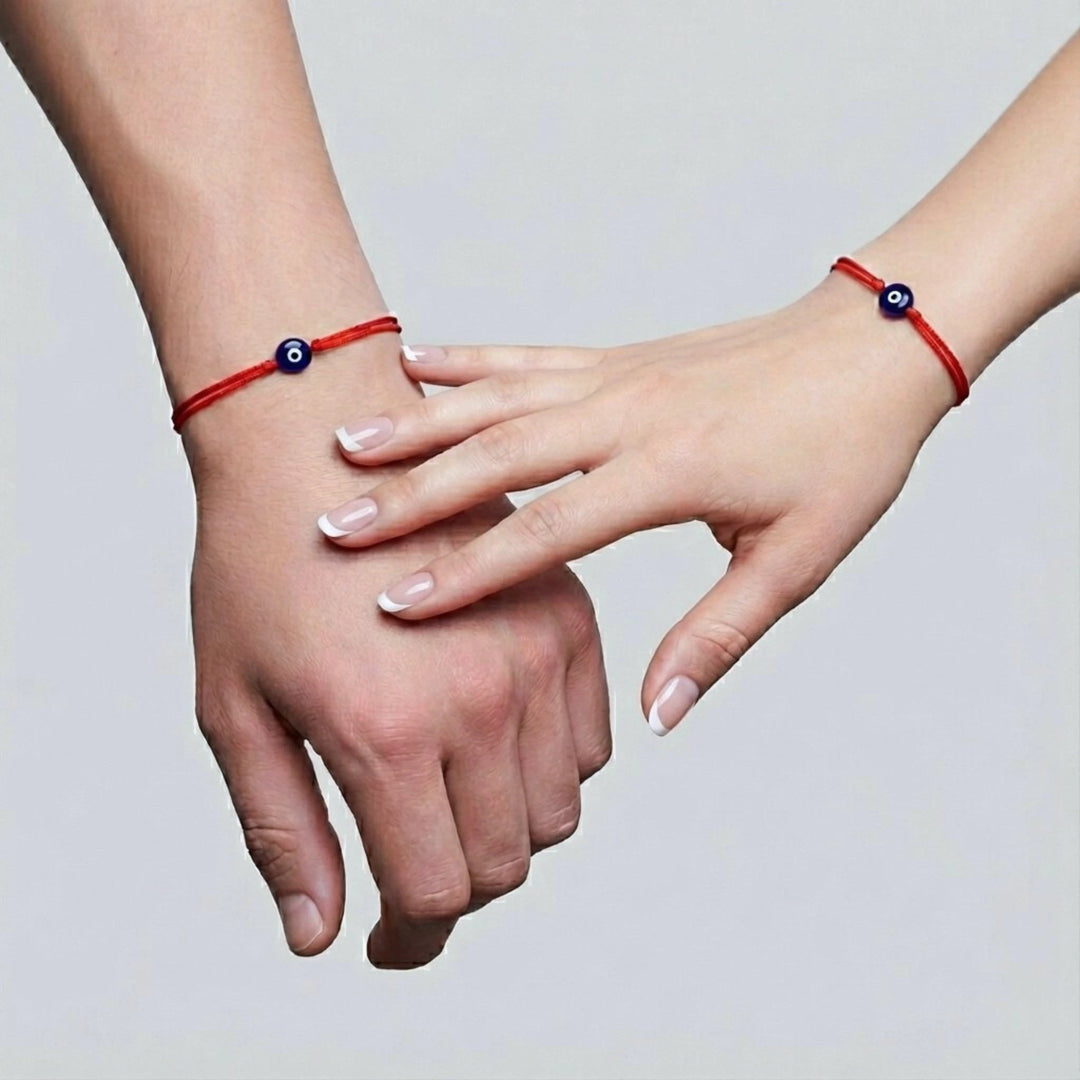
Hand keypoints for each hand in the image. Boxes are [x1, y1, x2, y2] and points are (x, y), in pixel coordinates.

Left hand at [186, 341, 609, 967]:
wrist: (311, 445)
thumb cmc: (259, 569)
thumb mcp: (237, 709)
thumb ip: (285, 833)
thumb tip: (320, 934)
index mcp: (387, 734)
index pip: (435, 893)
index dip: (409, 937)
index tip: (388, 938)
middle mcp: (479, 701)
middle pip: (504, 863)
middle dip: (454, 884)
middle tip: (410, 862)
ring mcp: (534, 653)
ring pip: (555, 811)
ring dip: (505, 828)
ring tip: (449, 799)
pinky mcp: (566, 618)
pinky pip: (589, 742)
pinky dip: (550, 766)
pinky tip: (495, 742)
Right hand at [318, 275, 955, 733]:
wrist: (874, 346)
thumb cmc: (847, 452)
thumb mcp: (799, 558)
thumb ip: (719, 637)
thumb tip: (656, 716)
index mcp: (671, 470)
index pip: (552, 529)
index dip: (472, 571)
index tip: (398, 603)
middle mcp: (628, 416)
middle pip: (501, 455)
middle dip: (413, 494)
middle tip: (335, 523)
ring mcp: (617, 378)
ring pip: (499, 398)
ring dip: (420, 424)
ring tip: (346, 444)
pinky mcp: (618, 359)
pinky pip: (527, 357)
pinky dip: (466, 361)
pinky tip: (414, 363)